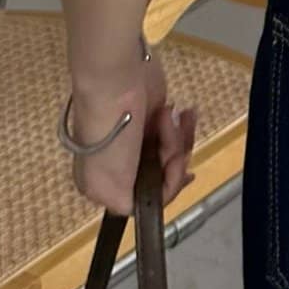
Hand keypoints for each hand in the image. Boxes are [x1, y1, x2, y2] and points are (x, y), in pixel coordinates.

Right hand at [65, 43, 198, 216]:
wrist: (117, 80)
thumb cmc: (111, 133)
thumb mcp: (110, 183)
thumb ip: (125, 203)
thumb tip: (139, 208)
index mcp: (105, 186)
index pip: (145, 200)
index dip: (168, 186)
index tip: (177, 167)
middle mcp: (122, 166)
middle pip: (162, 175)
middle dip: (174, 157)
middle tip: (171, 138)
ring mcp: (139, 140)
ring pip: (173, 153)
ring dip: (178, 137)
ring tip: (167, 116)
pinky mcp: (153, 118)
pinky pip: (177, 132)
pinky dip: (183, 124)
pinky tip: (182, 112)